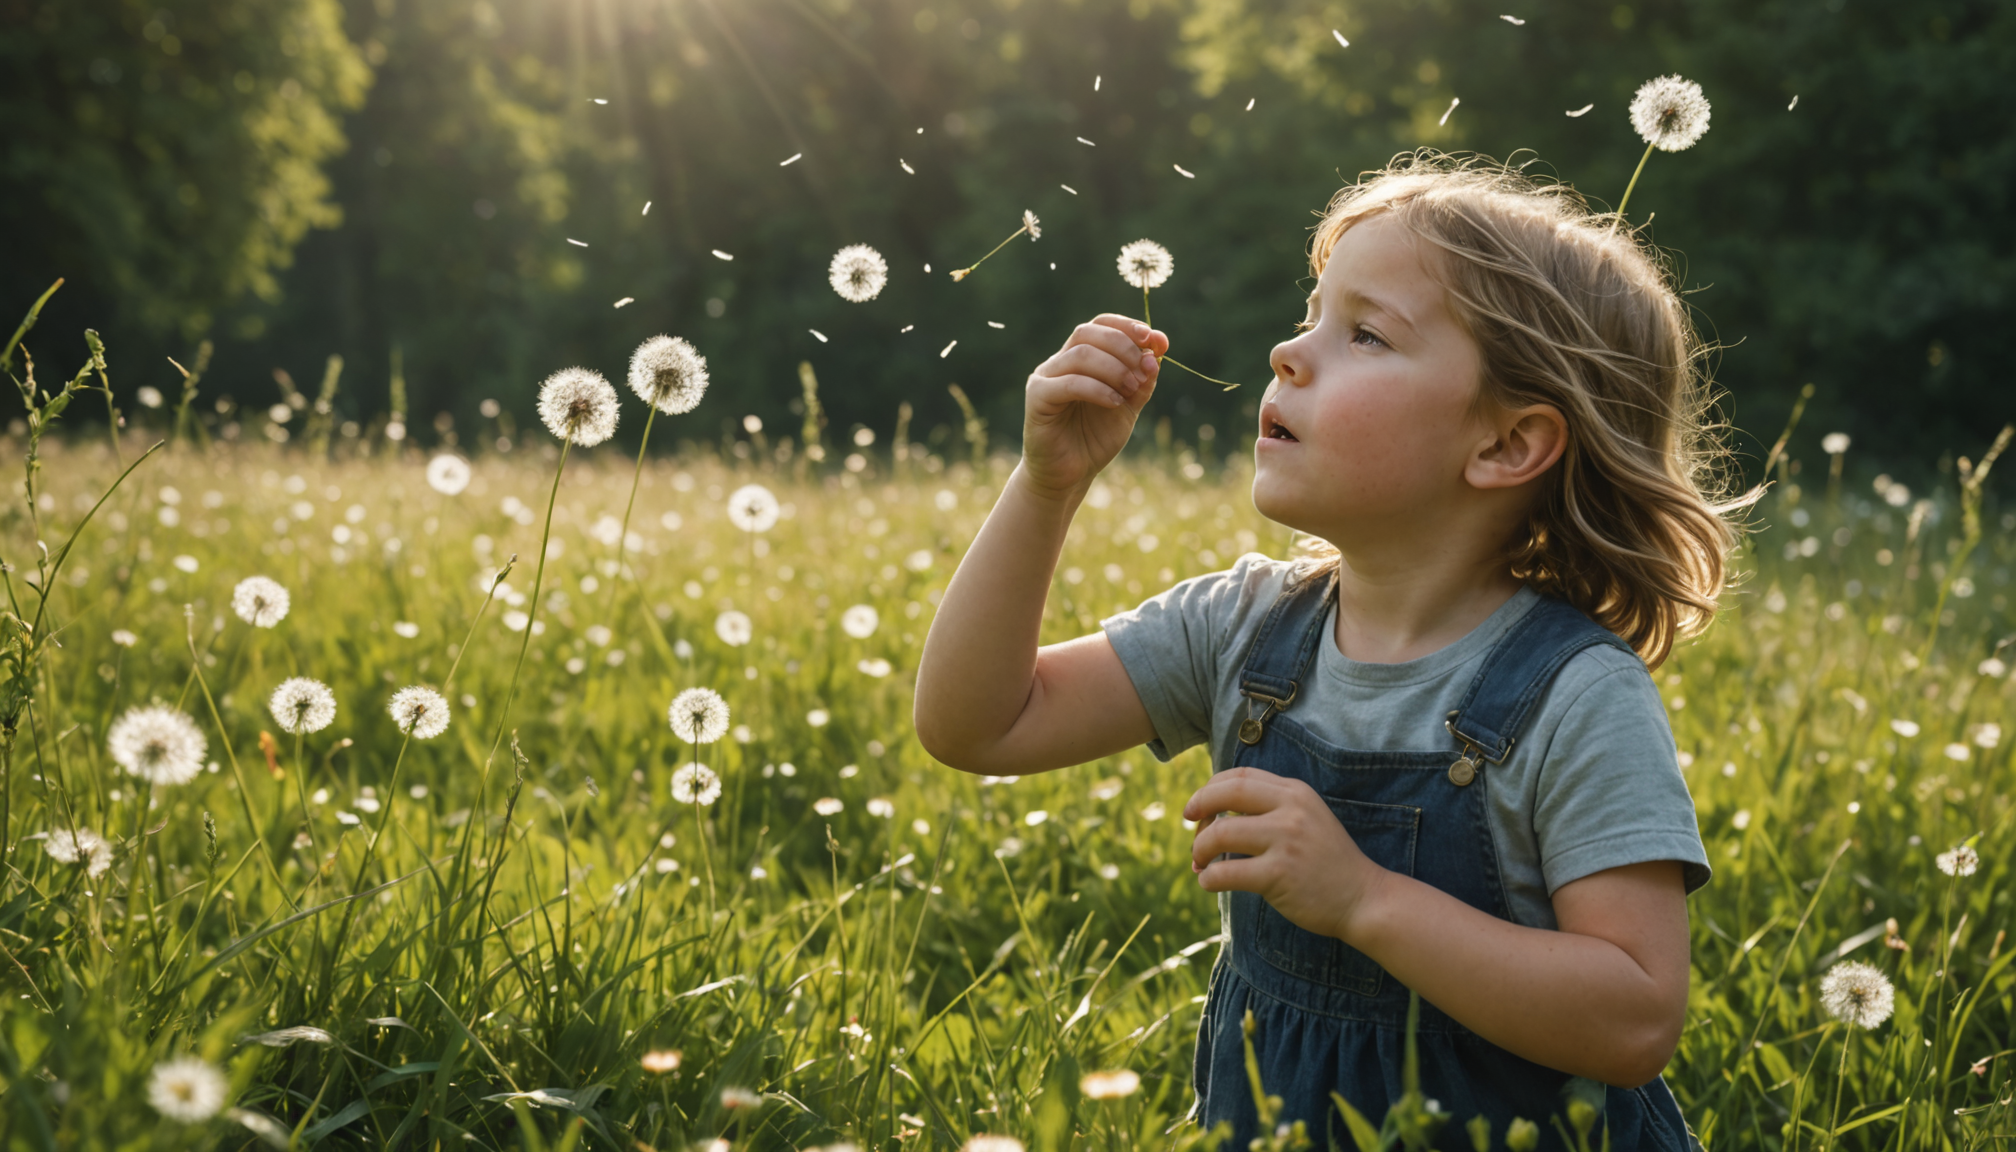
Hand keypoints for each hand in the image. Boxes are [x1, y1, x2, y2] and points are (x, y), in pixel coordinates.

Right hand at [1020, 315, 1167, 501]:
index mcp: (1081, 357)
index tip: (1157, 340)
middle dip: (1123, 346)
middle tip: (1144, 370)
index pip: (1101, 325)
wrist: (1069, 474)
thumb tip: (1155, 353)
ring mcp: (1045, 378)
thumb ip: (1142, 381)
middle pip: (1087, 333)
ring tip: (1132, 389)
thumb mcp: (1129, 406)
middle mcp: (1060, 362)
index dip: (1129, 326)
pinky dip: (1097, 389)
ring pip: (1079, 354)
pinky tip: (1115, 403)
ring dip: (1114, 368)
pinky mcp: (1037, 398)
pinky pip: (1067, 383)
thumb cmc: (1094, 438)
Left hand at [1183, 767, 1390, 943]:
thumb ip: (1272, 808)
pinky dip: (1208, 878)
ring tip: (1199, 863)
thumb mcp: (1307, 818)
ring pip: (1220, 833)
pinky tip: (1210, 883)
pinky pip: (1225, 872)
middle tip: (1189, 824)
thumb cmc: (1327, 862)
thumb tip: (1216, 810)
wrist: (1363, 897)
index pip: (1241, 776)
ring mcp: (1285, 841)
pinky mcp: (1278, 874)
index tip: (1198, 805)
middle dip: (1198, 805)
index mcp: (1295, 792)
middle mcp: (1291, 810)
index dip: (1211, 787)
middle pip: (1226, 793)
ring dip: (1199, 848)